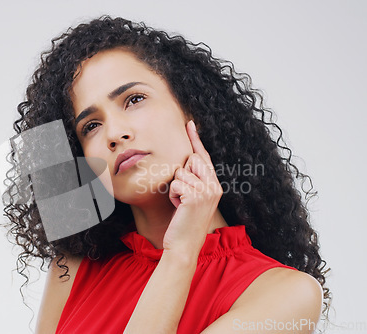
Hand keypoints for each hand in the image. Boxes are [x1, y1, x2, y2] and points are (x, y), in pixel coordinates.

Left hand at [162, 120, 222, 258]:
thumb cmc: (184, 222)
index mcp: (215, 185)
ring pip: (181, 172)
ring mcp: (207, 191)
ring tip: (181, 204)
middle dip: (181, 174)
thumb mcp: (191, 198)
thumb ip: (193, 180)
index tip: (189, 123)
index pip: (204, 156)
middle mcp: (215, 186)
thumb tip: (185, 161)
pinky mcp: (196, 196)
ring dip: (176, 188)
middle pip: (192, 159)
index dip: (195, 139)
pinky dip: (173, 195)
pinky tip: (179, 208)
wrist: (184, 245)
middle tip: (183, 195)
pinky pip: (176, 184)